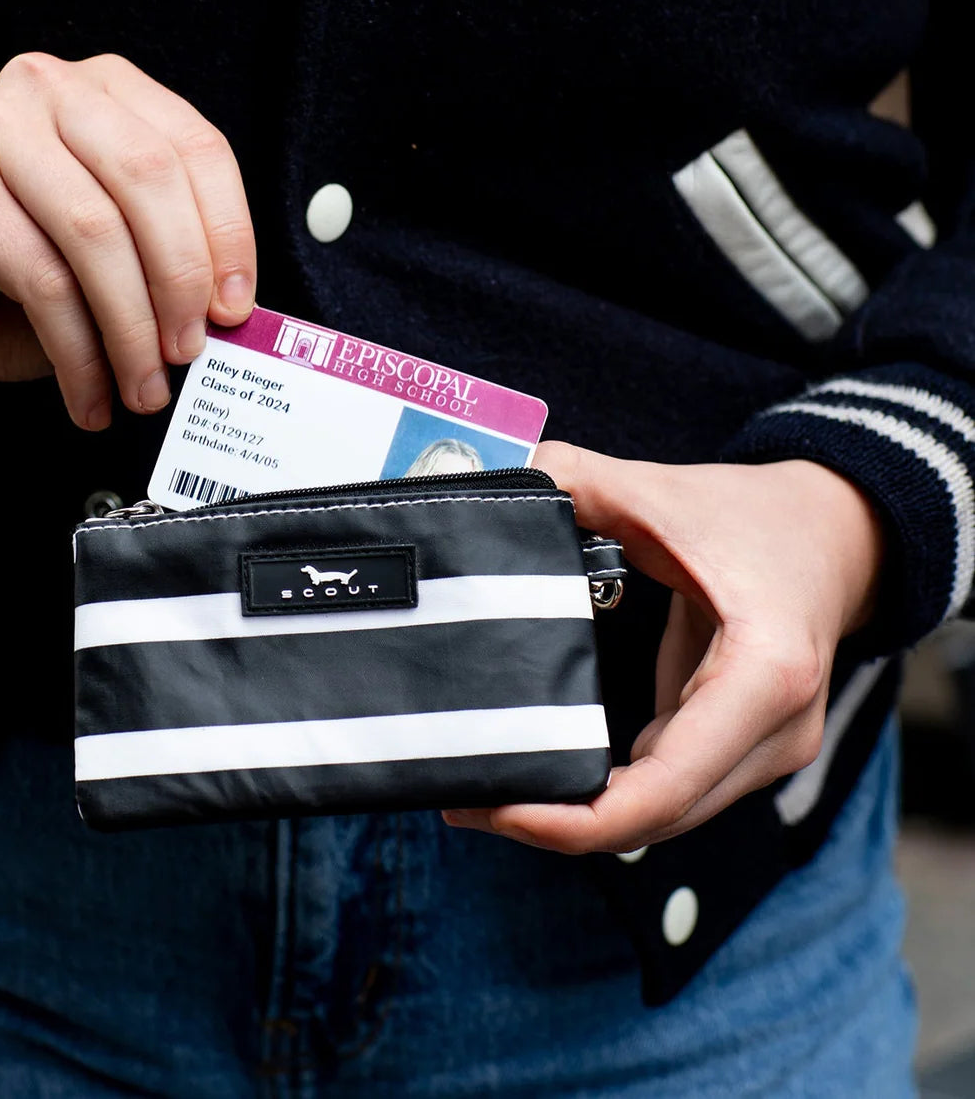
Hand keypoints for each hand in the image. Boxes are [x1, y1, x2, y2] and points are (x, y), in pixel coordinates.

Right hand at [0, 53, 256, 428]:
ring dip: (132, 329)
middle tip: (191, 354)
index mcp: (104, 94)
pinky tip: (90, 396)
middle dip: (183, 282)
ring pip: (97, 234)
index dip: (230, 234)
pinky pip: (44, 281)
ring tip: (143, 389)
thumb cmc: (7, 278)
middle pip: (151, 181)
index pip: (196, 149)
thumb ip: (166, 263)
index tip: (237, 309)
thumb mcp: (109, 260)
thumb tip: (232, 316)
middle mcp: (47, 92)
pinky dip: (80, 353)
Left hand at [443, 442, 884, 852]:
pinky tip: (545, 773)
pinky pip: (668, 792)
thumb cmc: (755, 516)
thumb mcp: (662, 492)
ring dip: (579, 815)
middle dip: (557, 824)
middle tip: (464, 800)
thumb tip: (503, 482)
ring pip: (661, 816)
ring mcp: (769, 752)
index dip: (573, 820)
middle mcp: (777, 732)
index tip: (496, 808)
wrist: (840, 534)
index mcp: (763, 674)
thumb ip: (577, 480)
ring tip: (487, 792)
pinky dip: (607, 793)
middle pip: (655, 819)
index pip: (662, 789)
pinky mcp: (747, 753)